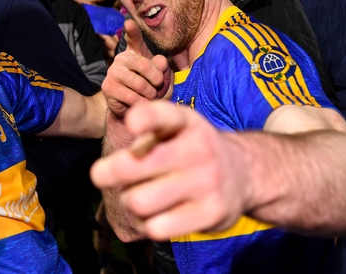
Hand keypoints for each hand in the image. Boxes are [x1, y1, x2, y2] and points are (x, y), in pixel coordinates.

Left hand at [91, 101, 246, 240]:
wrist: (245, 173)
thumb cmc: (191, 150)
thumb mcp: (175, 129)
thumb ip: (144, 137)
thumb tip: (109, 169)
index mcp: (186, 122)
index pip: (163, 116)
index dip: (145, 119)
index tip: (132, 125)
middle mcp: (199, 149)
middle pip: (133, 166)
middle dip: (107, 172)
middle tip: (101, 175)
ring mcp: (207, 182)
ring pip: (138, 202)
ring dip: (128, 203)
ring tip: (136, 197)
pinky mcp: (212, 213)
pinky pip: (157, 228)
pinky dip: (146, 225)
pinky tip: (153, 217)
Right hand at [101, 20, 171, 118]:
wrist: (132, 108)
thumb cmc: (149, 89)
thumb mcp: (160, 77)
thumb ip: (162, 68)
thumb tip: (160, 61)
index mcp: (135, 52)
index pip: (134, 38)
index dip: (132, 30)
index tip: (129, 23)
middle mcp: (122, 58)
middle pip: (145, 65)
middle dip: (157, 80)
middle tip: (158, 87)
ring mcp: (113, 71)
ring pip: (140, 84)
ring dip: (150, 94)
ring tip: (150, 96)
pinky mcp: (108, 87)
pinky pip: (131, 96)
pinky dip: (142, 103)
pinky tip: (141, 103)